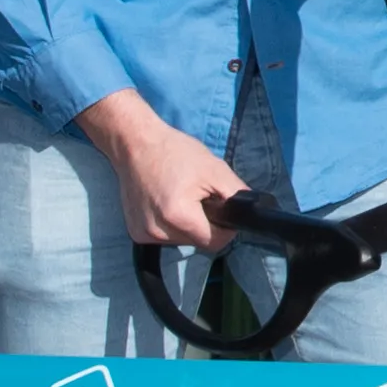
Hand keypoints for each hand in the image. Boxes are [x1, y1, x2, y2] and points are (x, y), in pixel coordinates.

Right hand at [77, 91, 248, 250]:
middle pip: (198, 242)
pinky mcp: (134, 232)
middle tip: (201, 198)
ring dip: (188, 225)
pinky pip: (165, 236)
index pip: (214, 243)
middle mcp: (157, 231)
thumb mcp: (215, 170)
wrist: (134, 144)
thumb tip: (252, 213)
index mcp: (178, 217)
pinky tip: (168, 204)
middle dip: (206, 225)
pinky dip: (171, 225)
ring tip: (184, 198)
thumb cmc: (175, 153)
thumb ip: (237, 195)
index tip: (223, 211)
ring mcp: (142, 233)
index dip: (225, 229)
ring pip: (182, 241)